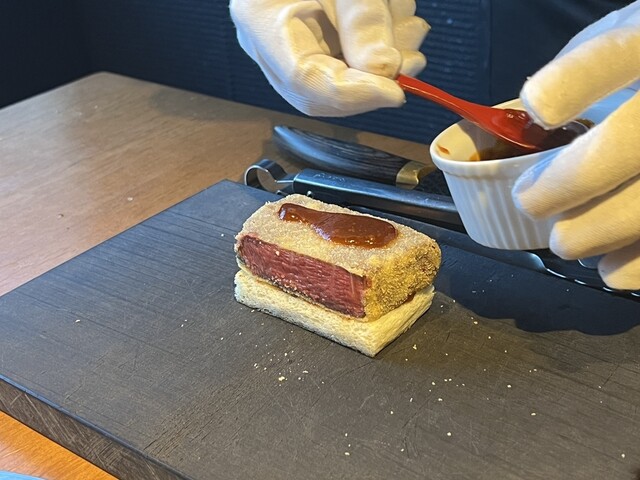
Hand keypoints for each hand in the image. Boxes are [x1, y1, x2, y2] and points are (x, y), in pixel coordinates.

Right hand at [229, 0, 428, 115]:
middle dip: (371, 82)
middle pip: (319, 91)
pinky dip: (381, 49)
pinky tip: (398, 21)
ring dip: (383, 61)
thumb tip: (383, 70)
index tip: (396, 90)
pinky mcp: (314, 38)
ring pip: (340, 79)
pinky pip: (347, 63)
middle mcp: (269, 38)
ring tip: (406, 24)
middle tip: (409, 61)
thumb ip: (363, 17)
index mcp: (260, 16)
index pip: (303, 79)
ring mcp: (290, 41)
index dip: (353, 94)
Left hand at [513, 1, 639, 289]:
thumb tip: (523, 126)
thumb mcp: (617, 41)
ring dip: (598, 231)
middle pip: (630, 142)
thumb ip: (575, 73)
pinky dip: (637, 262)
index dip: (573, 83)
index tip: (535, 108)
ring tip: (564, 241)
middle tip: (529, 202)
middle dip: (569, 183)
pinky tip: (610, 268)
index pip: (615, 56)